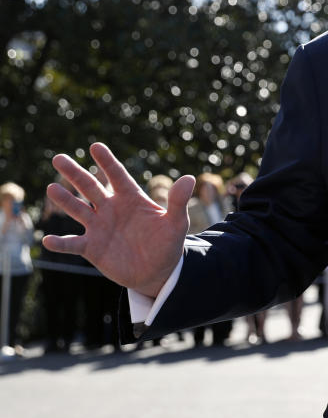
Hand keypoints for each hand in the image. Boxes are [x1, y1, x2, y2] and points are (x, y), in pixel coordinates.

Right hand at [42, 143, 193, 297]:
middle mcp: (111, 209)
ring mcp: (99, 227)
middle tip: (58, 158)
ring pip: (78, 210)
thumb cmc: (167, 243)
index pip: (117, 176)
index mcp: (130, 198)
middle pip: (90, 187)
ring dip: (65, 200)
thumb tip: (189, 178)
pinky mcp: (92, 248)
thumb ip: (178, 201)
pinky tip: (48, 240)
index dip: (107, 162)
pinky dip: (61, 243)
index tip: (95, 146)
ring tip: (52, 188)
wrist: (158, 271)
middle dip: (75, 173)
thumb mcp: (176, 223)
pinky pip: (73, 244)